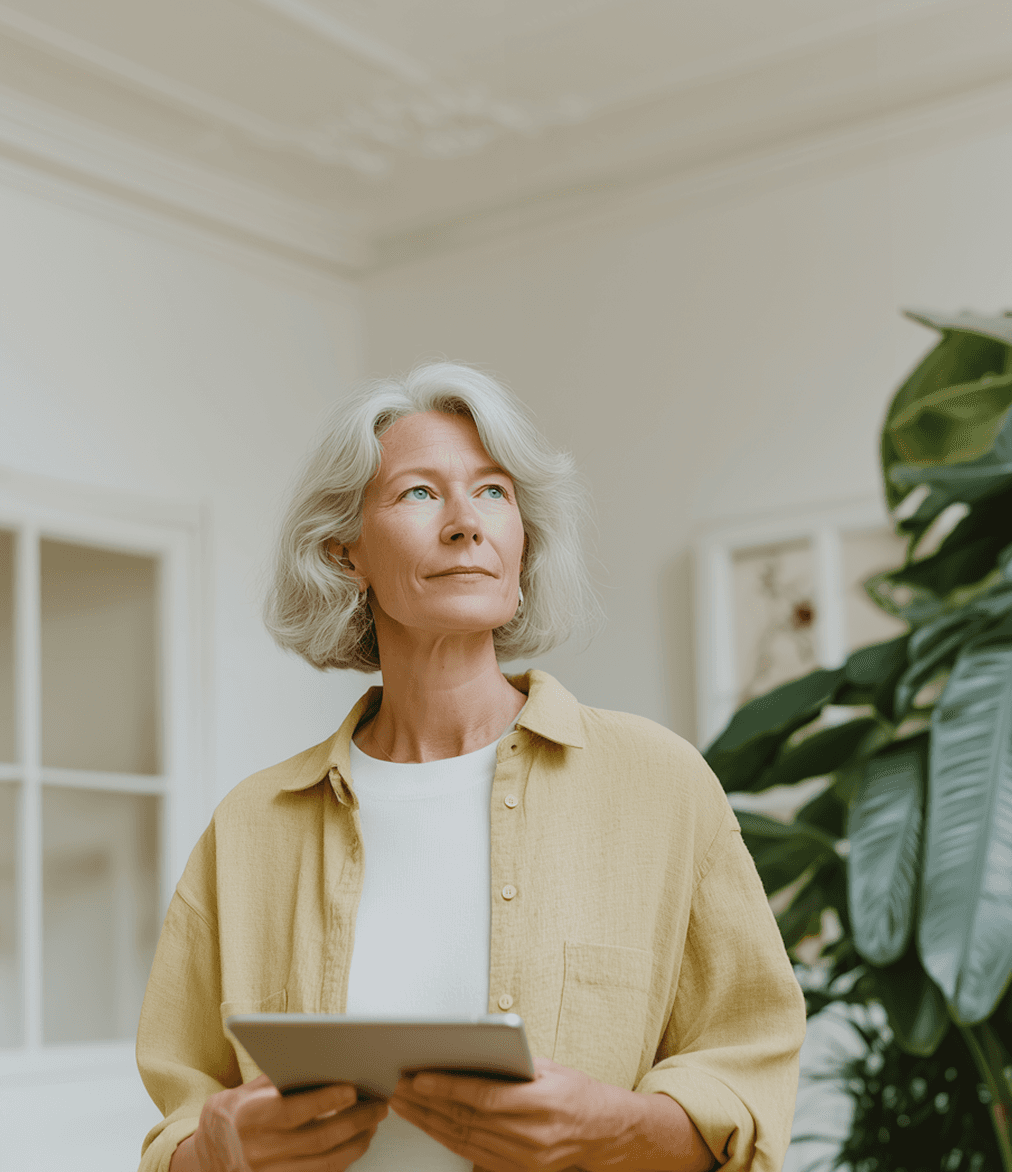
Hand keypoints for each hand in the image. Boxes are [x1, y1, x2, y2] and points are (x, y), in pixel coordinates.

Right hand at [170, 1074, 387, 1171]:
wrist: (206, 1160)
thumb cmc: (233, 1114)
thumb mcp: (245, 1090)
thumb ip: (277, 1080)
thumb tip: (323, 1060)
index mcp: (249, 1118)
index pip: (292, 1111)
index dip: (324, 1100)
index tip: (352, 1088)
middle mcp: (260, 1151)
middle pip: (317, 1139)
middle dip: (355, 1120)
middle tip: (379, 1104)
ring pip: (325, 1163)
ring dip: (356, 1142)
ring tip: (375, 1121)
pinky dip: (344, 1160)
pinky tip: (358, 1142)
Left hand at [388, 1056, 638, 1171]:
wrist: (604, 1132)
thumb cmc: (577, 1092)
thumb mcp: (549, 1068)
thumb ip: (511, 1065)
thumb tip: (468, 1053)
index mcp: (543, 1103)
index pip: (485, 1097)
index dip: (448, 1088)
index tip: (420, 1078)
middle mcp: (533, 1136)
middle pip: (468, 1119)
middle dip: (428, 1103)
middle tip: (399, 1087)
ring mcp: (525, 1159)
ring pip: (465, 1139)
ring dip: (429, 1122)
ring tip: (405, 1104)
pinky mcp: (518, 1171)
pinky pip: (473, 1154)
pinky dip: (447, 1138)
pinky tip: (429, 1125)